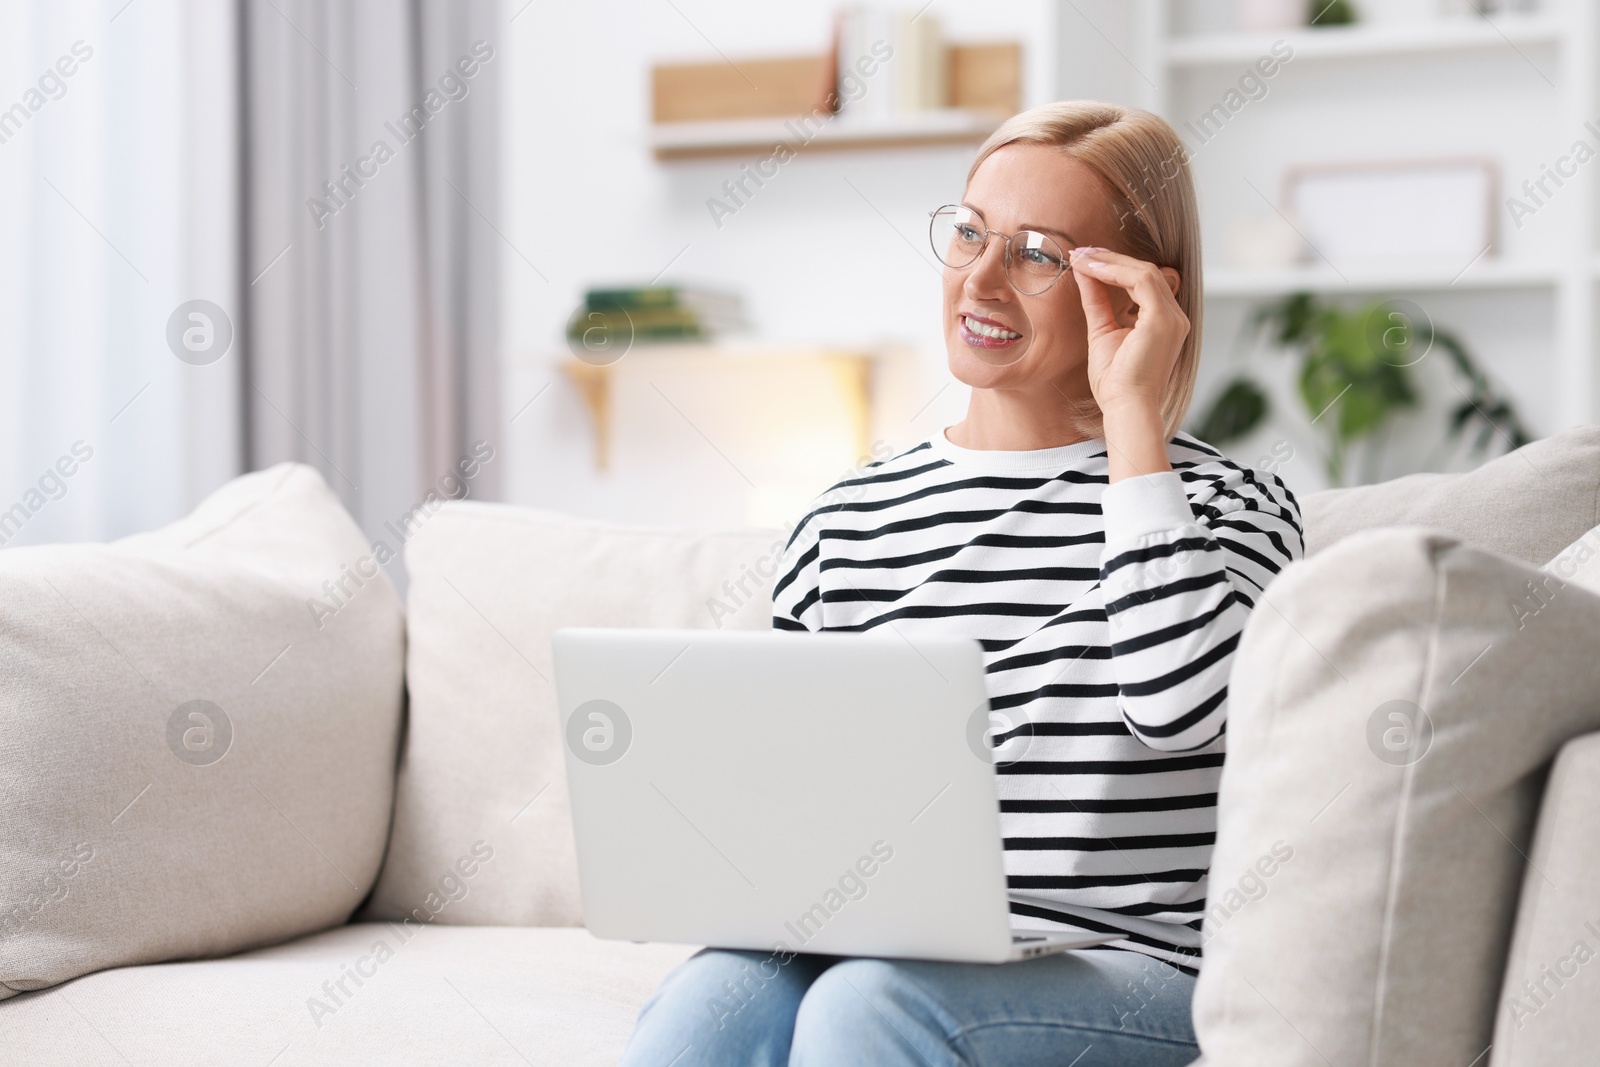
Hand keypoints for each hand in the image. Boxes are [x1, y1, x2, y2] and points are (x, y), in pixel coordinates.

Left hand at [1068, 246, 1187, 418]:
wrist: (1125, 407)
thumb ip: (1098, 301)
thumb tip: (1084, 273)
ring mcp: (1172, 318)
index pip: (1144, 282)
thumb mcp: (1102, 331)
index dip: (1115, 267)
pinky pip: (1141, 281)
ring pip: (1144, 272)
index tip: (1086, 260)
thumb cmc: (1115, 382)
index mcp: (1164, 322)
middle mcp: (1174, 317)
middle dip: (1111, 259)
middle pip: (1146, 272)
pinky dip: (1115, 271)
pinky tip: (1091, 269)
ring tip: (1082, 257)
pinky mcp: (1163, 320)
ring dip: (1110, 261)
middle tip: (1081, 252)